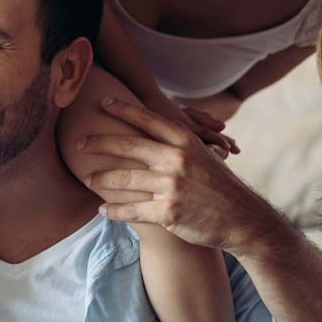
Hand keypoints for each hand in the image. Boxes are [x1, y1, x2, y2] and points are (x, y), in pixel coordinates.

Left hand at [80, 98, 278, 256]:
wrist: (243, 219)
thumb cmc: (219, 186)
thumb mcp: (204, 156)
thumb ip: (178, 143)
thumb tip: (152, 129)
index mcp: (185, 141)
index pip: (147, 119)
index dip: (122, 109)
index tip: (101, 102)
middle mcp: (177, 159)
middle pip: (127, 145)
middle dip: (98, 143)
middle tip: (78, 143)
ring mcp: (172, 185)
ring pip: (124, 179)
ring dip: (101, 180)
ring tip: (87, 179)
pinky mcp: (168, 211)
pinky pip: (132, 210)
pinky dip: (114, 211)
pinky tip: (103, 210)